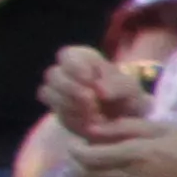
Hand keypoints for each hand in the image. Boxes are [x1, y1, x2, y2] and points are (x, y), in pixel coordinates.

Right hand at [39, 44, 155, 138]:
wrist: (125, 120)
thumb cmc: (126, 96)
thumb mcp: (129, 88)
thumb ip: (116, 85)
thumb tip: (99, 90)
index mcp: (84, 59)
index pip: (67, 55)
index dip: (75, 67)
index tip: (90, 80)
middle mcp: (66, 73)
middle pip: (52, 74)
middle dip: (71, 88)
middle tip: (91, 100)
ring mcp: (59, 92)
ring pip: (47, 92)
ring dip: (69, 103)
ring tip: (94, 112)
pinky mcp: (58, 110)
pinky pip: (56, 111)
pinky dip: (72, 117)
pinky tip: (89, 121)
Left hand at [60, 124, 176, 176]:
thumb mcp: (162, 128)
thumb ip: (125, 127)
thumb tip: (94, 130)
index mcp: (134, 154)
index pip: (88, 157)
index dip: (76, 150)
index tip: (78, 143)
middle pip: (88, 175)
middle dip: (83, 164)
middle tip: (89, 154)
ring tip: (103, 168)